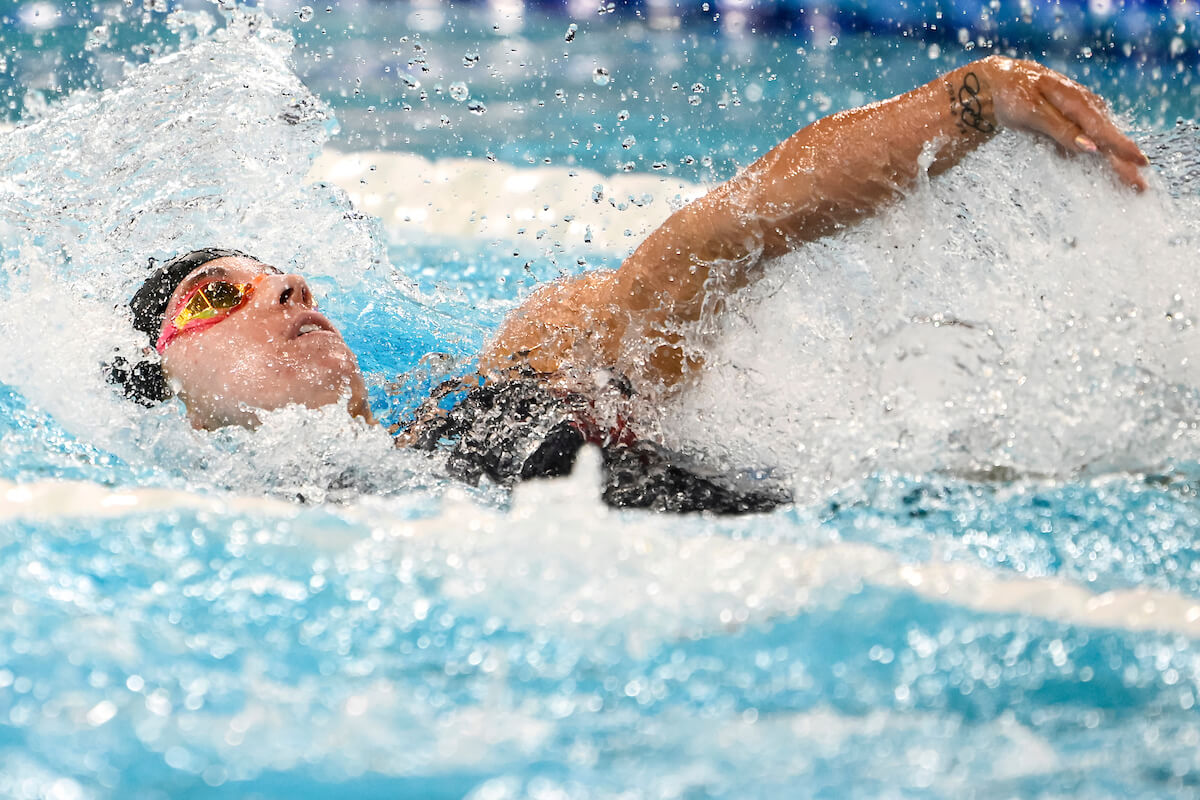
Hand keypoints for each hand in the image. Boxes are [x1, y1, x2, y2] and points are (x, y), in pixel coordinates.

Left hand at [976, 55, 1148, 190]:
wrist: (1002, 82)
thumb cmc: (1015, 95)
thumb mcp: (1032, 112)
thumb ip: (1061, 130)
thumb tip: (1090, 148)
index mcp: (1076, 101)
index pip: (1103, 130)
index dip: (1122, 148)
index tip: (1139, 163)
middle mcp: (1087, 106)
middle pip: (1108, 140)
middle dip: (1125, 163)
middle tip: (1141, 186)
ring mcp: (1083, 112)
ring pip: (1102, 142)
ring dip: (1115, 163)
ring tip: (1132, 184)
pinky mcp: (1076, 120)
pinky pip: (1090, 140)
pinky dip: (1098, 156)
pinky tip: (1109, 172)